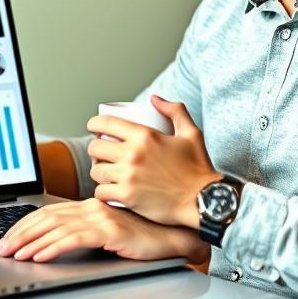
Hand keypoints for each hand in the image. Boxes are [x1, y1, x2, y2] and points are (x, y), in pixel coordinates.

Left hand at [0, 197, 208, 263]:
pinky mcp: (109, 229)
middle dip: (20, 234)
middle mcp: (90, 207)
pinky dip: (53, 247)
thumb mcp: (104, 240)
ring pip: (55, 227)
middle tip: (3, 248)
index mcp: (87, 206)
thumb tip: (49, 255)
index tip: (7, 238)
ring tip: (15, 254)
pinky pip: (74, 238)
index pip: (46, 212)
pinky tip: (40, 256)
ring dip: (31, 242)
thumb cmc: (141, 240)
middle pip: (46, 217)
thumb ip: (79, 240)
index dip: (23, 225)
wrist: (171, 239)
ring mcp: (100, 216)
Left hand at [86, 95, 219, 228]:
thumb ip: (175, 111)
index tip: (94, 128)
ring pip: (96, 171)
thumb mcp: (191, 133)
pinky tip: (108, 191)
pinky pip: (101, 192)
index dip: (94, 124)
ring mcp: (128, 176)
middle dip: (95, 150)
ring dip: (98, 172)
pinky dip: (103, 192)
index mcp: (145, 135)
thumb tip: (154, 99)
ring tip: (106, 174)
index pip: (105, 123)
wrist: (203, 199)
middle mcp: (133, 154)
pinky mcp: (127, 197)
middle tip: (102, 155)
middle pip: (95, 148)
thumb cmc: (198, 168)